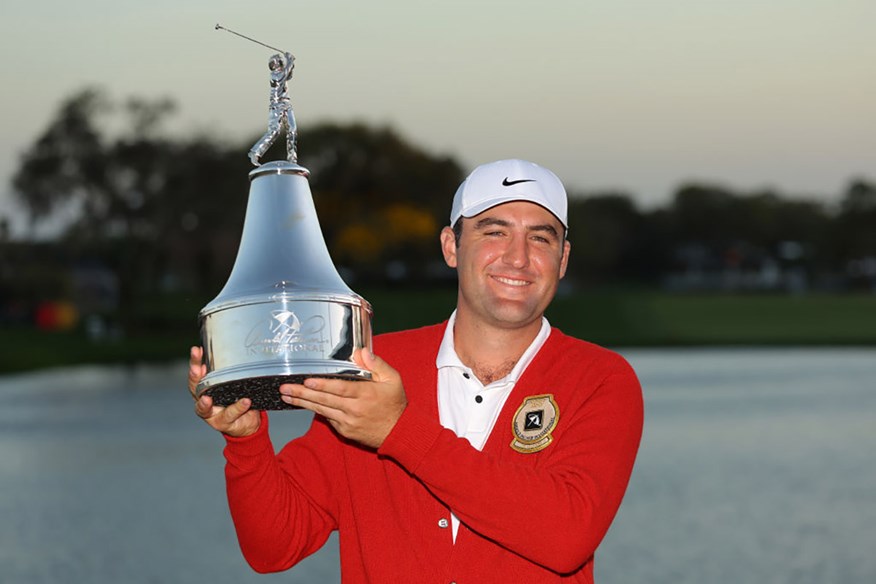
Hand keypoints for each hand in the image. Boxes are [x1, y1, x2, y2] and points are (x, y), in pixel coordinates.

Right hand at [188, 346, 260, 437]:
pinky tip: (245, 401)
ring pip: (204, 410)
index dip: (195, 362)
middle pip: (195, 389)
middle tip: (196, 369)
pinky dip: (237, 407)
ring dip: (204, 404)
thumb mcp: (234, 385)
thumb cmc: (237, 400)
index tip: (197, 350)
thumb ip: (232, 373)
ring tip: (207, 398)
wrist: (247, 424)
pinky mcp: (224, 424)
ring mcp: (212, 415)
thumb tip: (240, 350)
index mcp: (205, 389)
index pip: (197, 373)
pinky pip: (230, 415)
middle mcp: (204, 402)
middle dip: (194, 378)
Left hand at [278, 349, 406, 448]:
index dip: (323, 386)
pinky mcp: (344, 430)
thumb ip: (377, 364)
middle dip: (303, 393)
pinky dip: (315, 410)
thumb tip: (361, 352)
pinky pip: (327, 418)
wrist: (398, 432)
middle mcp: (355, 409)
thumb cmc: (394, 403)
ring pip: (322, 410)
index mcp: (366, 394)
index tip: (307, 381)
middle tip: (285, 388)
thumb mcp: (393, 379)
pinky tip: (303, 403)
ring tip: (286, 395)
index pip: (340, 389)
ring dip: (303, 403)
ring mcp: (348, 421)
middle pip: (325, 400)